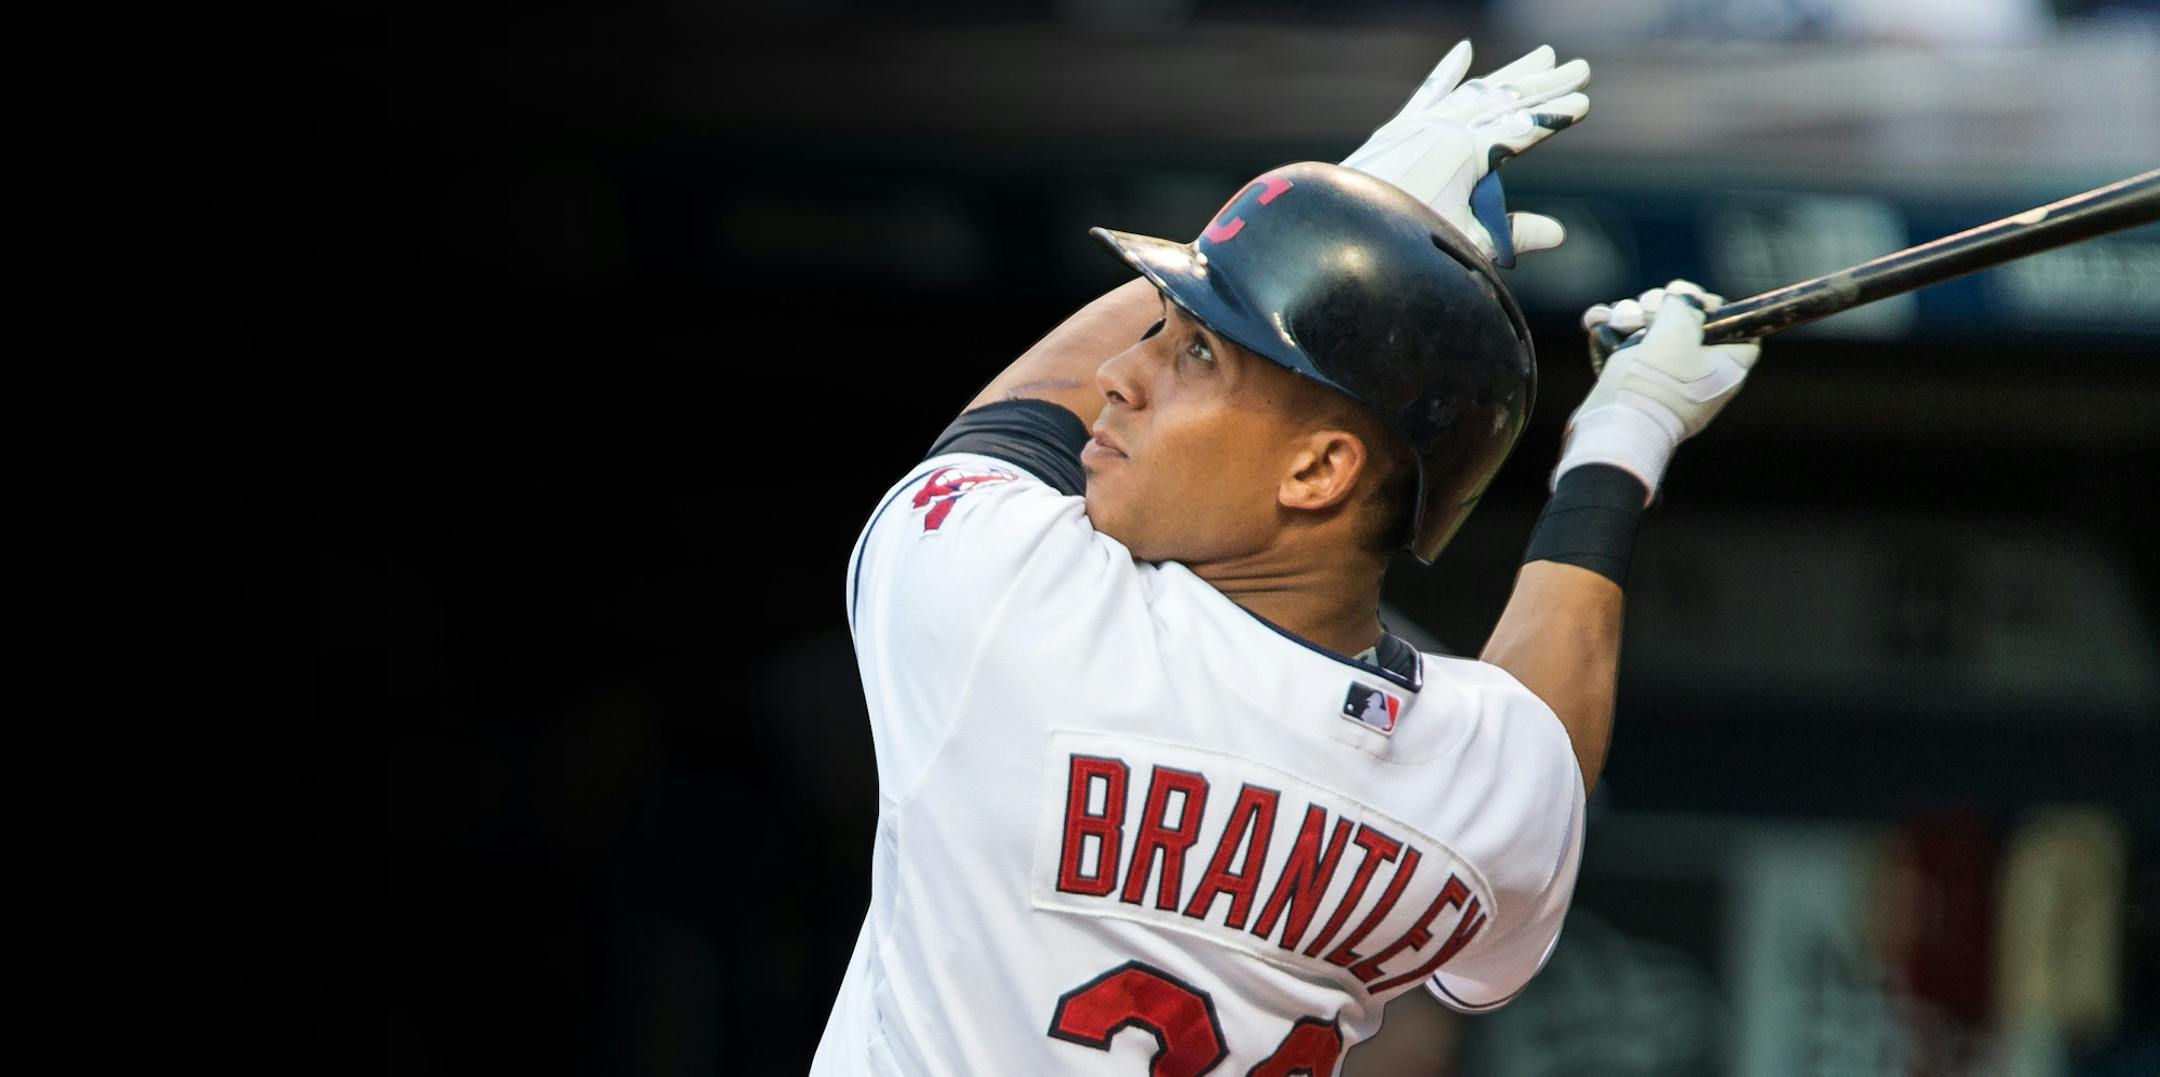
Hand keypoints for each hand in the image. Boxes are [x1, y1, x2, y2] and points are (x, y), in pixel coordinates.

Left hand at [1340, 41, 1589, 265]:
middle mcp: (1444, 127)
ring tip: (1541, 56)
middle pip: (1505, 98)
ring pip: (1474, 89)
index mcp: (1466, 152)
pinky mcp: (1398, 129)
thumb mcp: (1466, 242)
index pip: (1523, 127)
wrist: (1343, 232)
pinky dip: (1446, 72)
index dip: (1555, 116)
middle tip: (1580, 68)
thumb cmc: (1406, 242)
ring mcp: (1420, 124)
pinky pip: (1427, 93)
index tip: (1585, 104)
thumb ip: (1512, 235)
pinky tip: (1462, 50)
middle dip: (1545, 84)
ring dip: (1510, 73)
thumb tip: (1558, 234)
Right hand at [1554, 281, 1761, 499]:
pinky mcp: (1633, 388)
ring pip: (1653, 334)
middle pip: (1690, 326)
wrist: (1614, 431)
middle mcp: (1700, 378)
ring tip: (1618, 318)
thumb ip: (1685, 304)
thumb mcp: (1678, 329)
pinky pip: (1627, 351)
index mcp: (1726, 368)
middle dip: (1664, 308)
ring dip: (1632, 316)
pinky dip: (1612, 334)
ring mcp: (1664, 384)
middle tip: (1649, 308)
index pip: (1739, 330)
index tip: (1694, 301)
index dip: (1718, 308)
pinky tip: (1597, 321)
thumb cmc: (1654, 382)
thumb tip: (1680, 301)